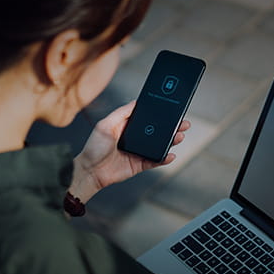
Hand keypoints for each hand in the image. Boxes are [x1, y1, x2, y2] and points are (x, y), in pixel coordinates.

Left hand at [69, 101, 189, 202]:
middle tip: (183, 123)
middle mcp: (135, 138)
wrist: (90, 171)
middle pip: (157, 131)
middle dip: (171, 127)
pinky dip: (164, 158)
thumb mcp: (105, 124)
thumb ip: (122, 113)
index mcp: (127, 126)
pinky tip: (171, 154)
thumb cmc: (94, 147)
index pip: (148, 118)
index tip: (172, 109)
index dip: (160, 114)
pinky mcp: (140, 165)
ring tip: (179, 136)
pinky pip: (155, 161)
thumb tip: (136, 102)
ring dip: (171, 141)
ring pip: (159, 145)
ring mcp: (139, 152)